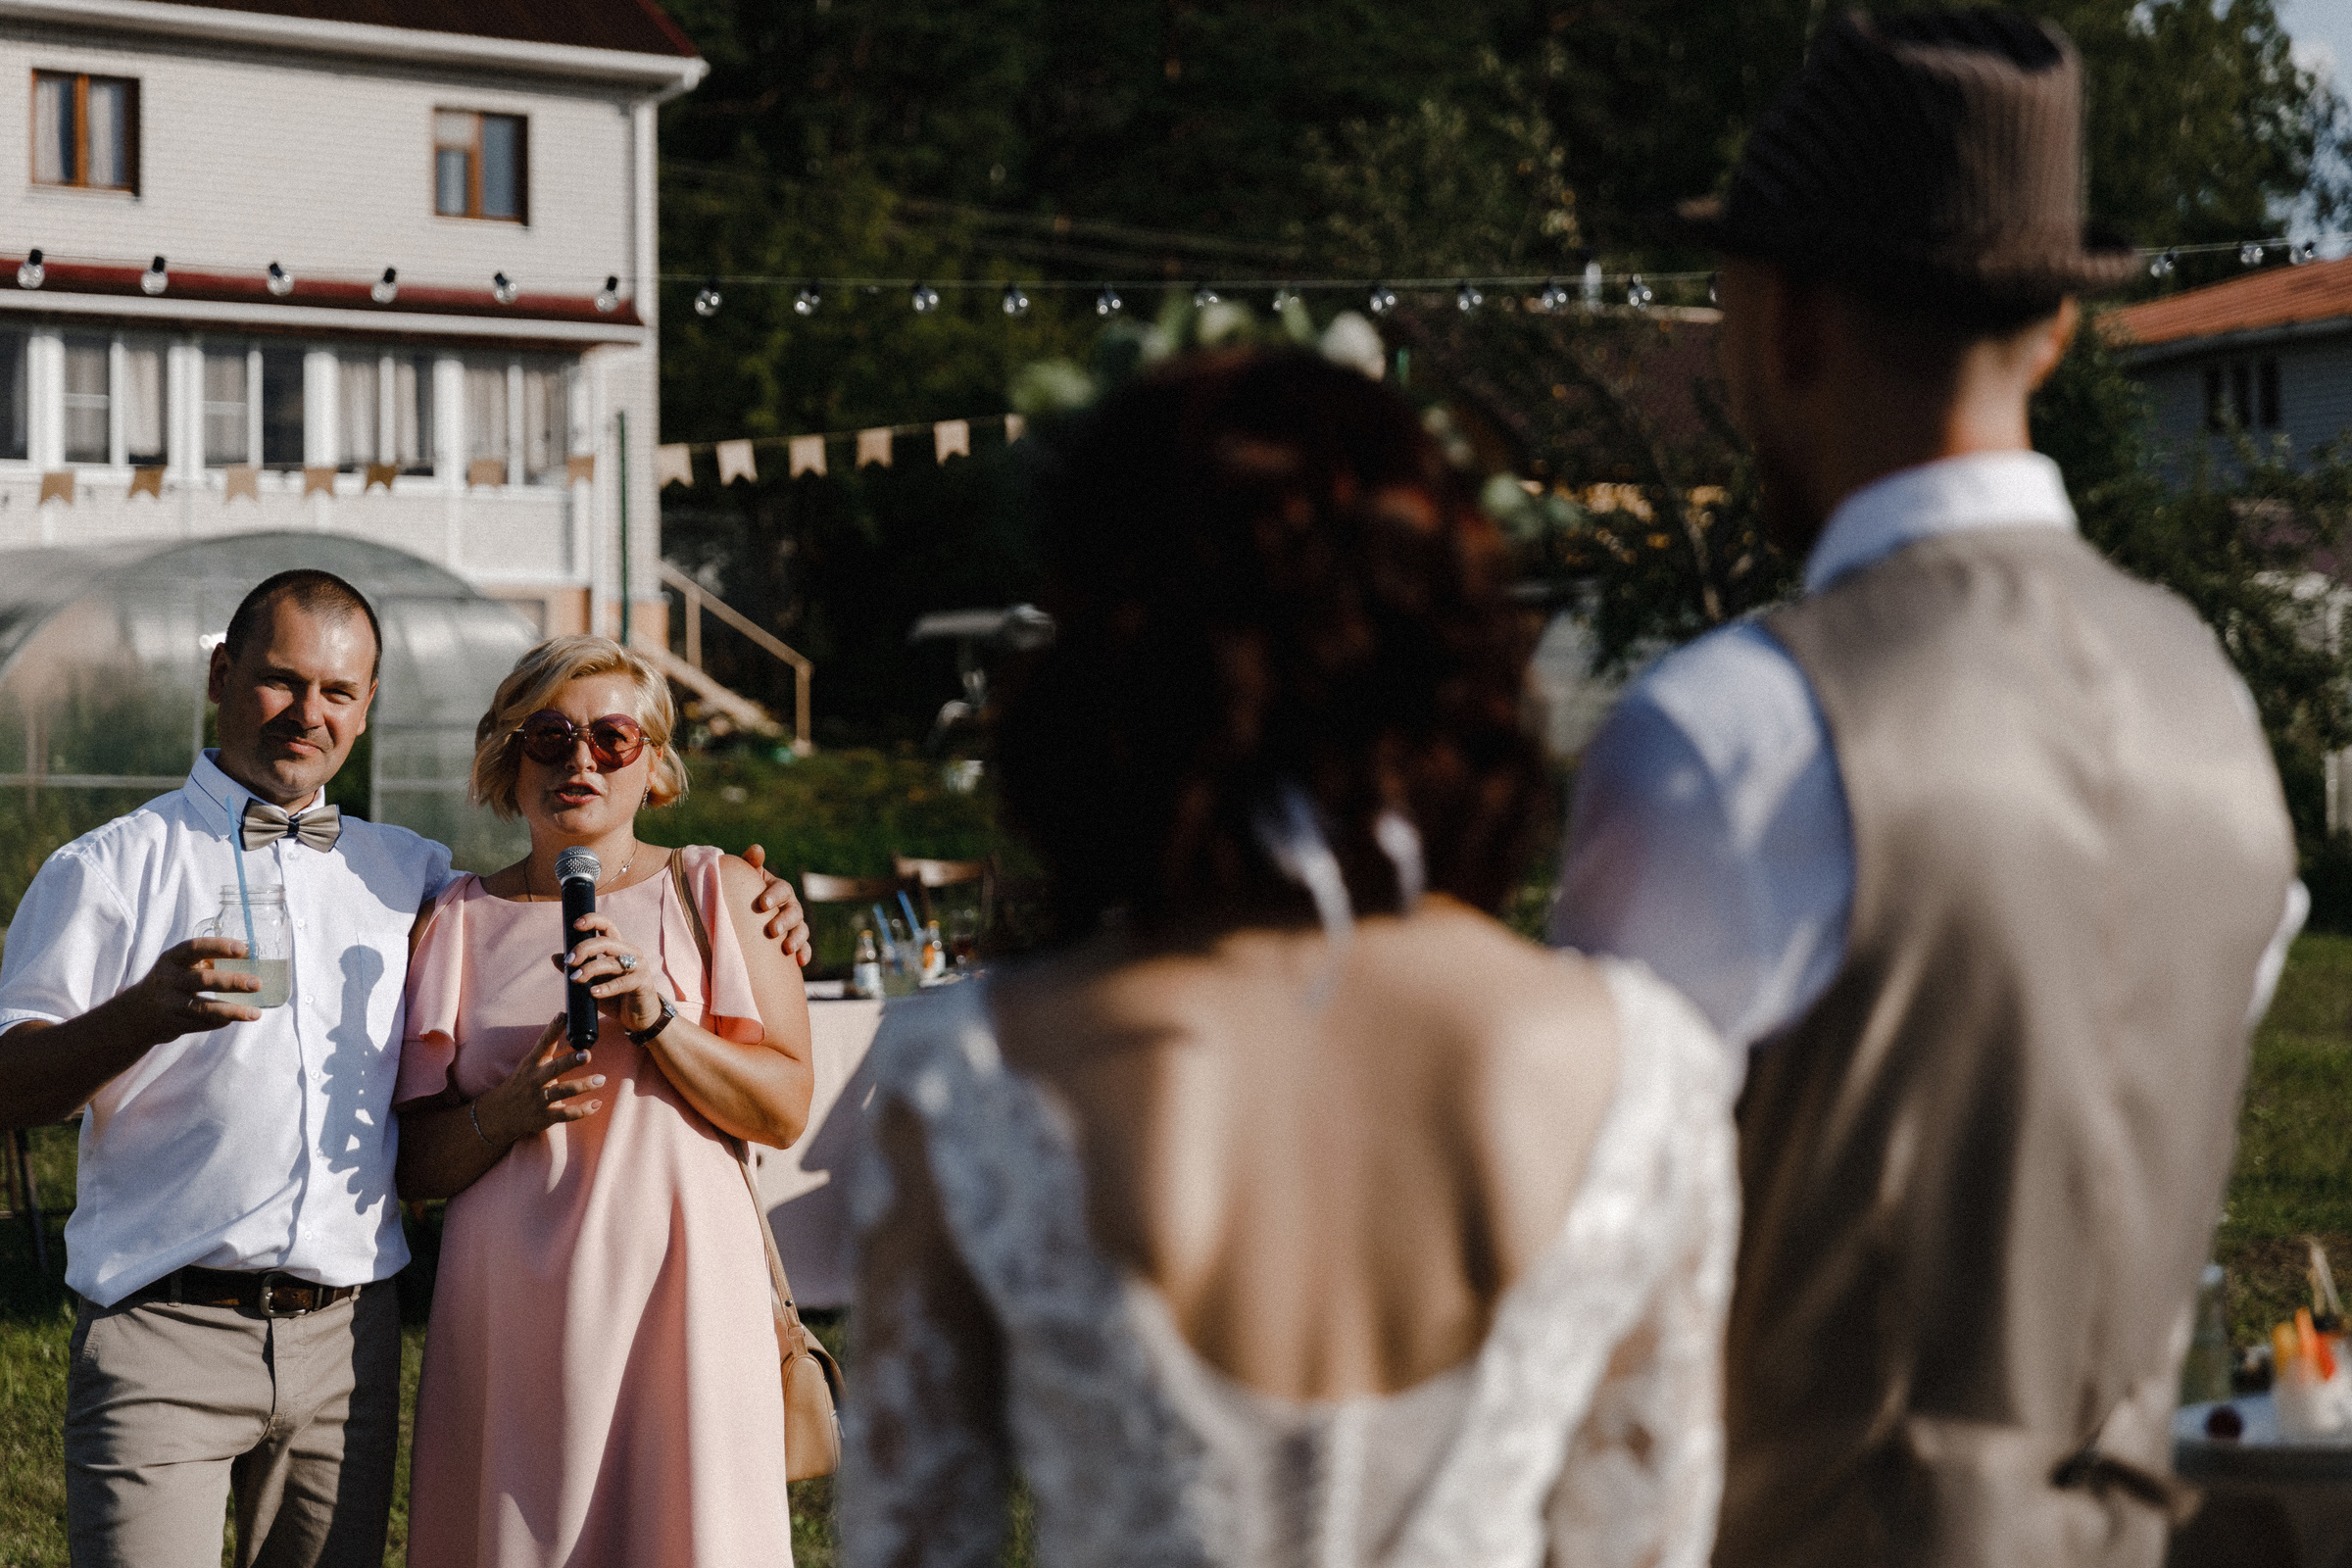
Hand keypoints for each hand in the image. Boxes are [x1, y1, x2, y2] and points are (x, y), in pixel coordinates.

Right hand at [113, 937, 262, 1044]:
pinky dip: (219, 1022)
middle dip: (232, 982)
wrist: (136, 1014)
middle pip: (203, 980)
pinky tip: (235, 1019)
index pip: (195, 947)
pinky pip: (200, 1024)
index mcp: (171, 959)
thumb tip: (255, 956)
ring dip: (232, 1011)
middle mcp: (167, 979)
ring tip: (256, 1013)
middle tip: (257, 983)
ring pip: (203, 1008)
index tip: (243, 949)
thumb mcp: (180, 965)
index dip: (219, 947)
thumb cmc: (172, 981)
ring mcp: (168, 1004)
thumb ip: (209, 960)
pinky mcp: (172, 1024)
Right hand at [473, 1014, 602, 1145]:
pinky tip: (597, 1104)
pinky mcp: (545, 1116)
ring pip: (563, 1091)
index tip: (563, 1015)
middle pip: (554, 1068)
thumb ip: (548, 1050)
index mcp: (532, 1063)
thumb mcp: (530, 1064)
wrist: (501, 1113)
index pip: (543, 1043)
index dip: (553, 1029)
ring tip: (601, 1079)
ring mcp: (540, 1098)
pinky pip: (566, 1114)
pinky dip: (583, 1110)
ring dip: (583, 1085)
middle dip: (570, 1061)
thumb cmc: (522, 1082)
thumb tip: (570, 1027)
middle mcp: (535, 1079)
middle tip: (586, 1054)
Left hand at [555, 911, 665, 1032]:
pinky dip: (606, 987)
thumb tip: (555, 957)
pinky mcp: (642, 982)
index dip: (592, 921)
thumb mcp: (593, 982)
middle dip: (584, 949)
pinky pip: (622, 982)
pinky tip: (593, 992)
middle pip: (606, 941)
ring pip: (612, 962)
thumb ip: (578, 968)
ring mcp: (638, 966)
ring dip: (591, 968)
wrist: (639, 1017)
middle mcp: (630, 952)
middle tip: (570, 961)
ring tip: (576, 978)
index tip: (575, 925)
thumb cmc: (615, 997)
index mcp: (618, 947)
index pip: (607, 925)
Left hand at [744, 844, 812, 968]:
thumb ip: (750, 864)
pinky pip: (805, 948)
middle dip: (785, 921)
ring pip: (802, 929)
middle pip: (795, 911)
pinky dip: (805, 953)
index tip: (762, 904)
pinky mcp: (795, 942)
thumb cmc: (742, 893)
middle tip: (772, 931)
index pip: (782, 889)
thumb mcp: (745, 878)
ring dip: (797, 938)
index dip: (774, 896)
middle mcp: (790, 905)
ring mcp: (794, 924)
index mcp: (778, 889)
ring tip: (786, 948)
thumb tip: (758, 849)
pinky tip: (800, 961)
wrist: (741, 918)